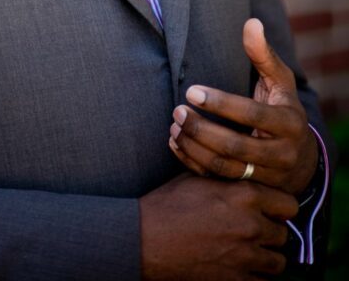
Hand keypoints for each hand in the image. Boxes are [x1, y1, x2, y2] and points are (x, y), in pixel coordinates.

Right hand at [140, 172, 297, 279]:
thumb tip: (241, 165)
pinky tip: (240, 266)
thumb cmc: (169, 204)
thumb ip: (227, 176)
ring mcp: (246, 256)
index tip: (271, 209)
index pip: (289, 203)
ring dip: (267, 256)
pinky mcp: (236, 280)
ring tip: (250, 250)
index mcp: (245, 194)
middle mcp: (251, 225)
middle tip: (256, 230)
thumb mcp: (199, 178)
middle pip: (283, 234)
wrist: (147, 238)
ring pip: (278, 262)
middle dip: (271, 232)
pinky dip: (255, 276)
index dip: (280, 206)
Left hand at [169, 18, 317, 193]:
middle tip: (177, 111)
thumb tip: (251, 23)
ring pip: (224, 168)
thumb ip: (263, 54)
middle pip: (234, 146)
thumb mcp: (280, 81)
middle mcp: (281, 154)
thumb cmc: (283, 108)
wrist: (301, 159)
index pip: (251, 114)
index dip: (220, 103)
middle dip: (201, 129)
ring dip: (194, 148)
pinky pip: (218, 181)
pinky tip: (175, 144)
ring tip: (174, 127)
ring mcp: (267, 176)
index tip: (191, 90)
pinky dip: (193, 164)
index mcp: (288, 123)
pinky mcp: (250, 189)